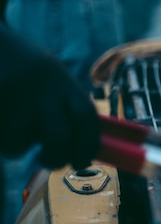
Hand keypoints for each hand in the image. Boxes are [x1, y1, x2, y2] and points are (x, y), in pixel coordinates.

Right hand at [0, 25, 99, 169]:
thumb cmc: (16, 62)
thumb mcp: (46, 73)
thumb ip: (63, 103)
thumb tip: (80, 147)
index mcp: (60, 78)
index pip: (88, 117)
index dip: (89, 146)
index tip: (82, 161)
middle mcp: (42, 86)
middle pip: (61, 138)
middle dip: (57, 158)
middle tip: (50, 162)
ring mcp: (15, 95)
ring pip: (20, 143)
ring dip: (16, 144)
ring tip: (10, 122)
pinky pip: (1, 139)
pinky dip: (1, 137)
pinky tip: (1, 116)